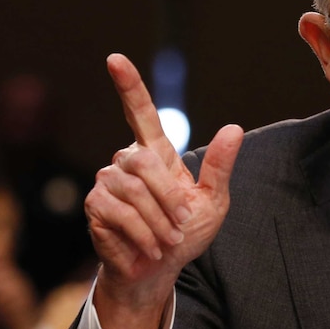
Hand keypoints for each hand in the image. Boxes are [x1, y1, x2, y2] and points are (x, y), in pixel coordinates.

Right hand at [84, 53, 242, 328]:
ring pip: (134, 191)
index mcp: (156, 153)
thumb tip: (234, 129)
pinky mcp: (95, 205)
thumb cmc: (185, 231)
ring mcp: (107, 181)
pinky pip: (119, 214)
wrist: (158, 269)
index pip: (140, 112)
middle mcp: (127, 160)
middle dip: (168, 198)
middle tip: (180, 225)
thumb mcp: (212, 201)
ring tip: (167, 240)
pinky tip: (149, 248)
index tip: (115, 59)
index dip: (129, 85)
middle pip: (145, 162)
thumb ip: (219, 166)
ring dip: (158, 222)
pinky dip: (142, 235)